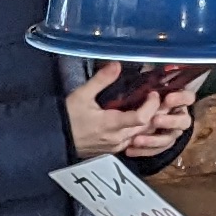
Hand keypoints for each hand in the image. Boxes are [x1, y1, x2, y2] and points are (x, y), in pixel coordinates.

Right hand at [64, 63, 201, 159]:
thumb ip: (101, 80)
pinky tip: (139, 121)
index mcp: (111, 124)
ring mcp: (115, 146)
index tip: (153, 93)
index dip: (152, 105)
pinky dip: (140, 131)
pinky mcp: (112, 151)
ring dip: (150, 123)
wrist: (54, 139)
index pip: (141, 118)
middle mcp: (117, 138)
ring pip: (141, 136)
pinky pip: (132, 141)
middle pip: (146, 127)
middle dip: (156, 112)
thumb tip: (116, 64)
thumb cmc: (67, 117)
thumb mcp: (82, 94)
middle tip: (161, 97)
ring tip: (154, 108)